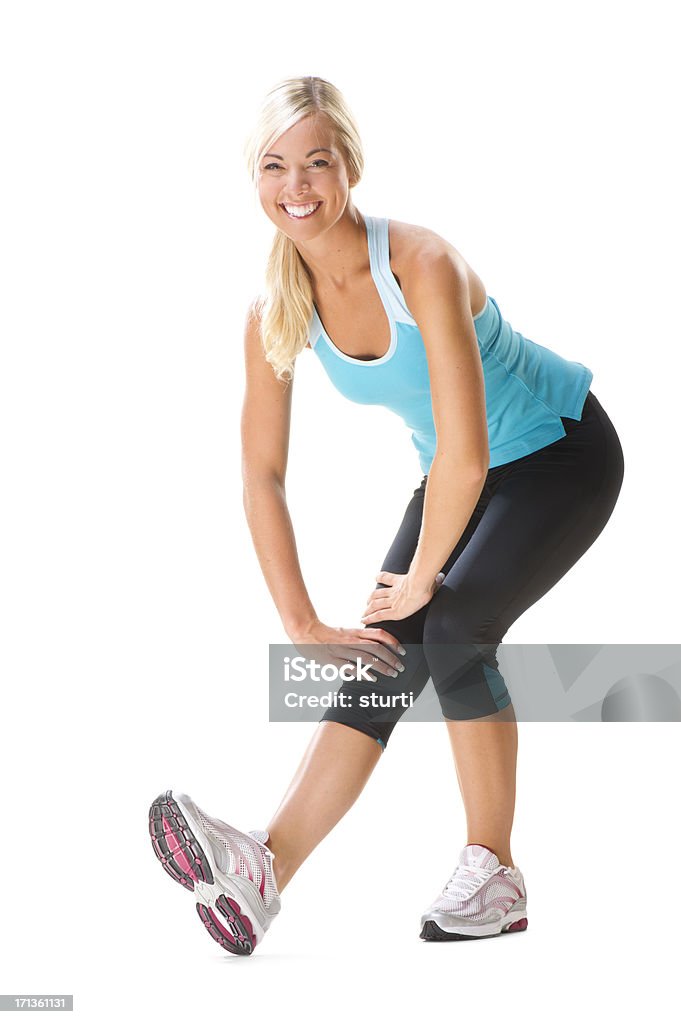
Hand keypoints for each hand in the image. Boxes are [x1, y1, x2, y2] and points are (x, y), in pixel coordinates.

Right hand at [288, 619, 405, 681]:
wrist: (305, 631)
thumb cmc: (325, 633)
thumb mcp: (344, 632)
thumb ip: (358, 637)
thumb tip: (374, 643)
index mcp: (354, 631)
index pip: (379, 634)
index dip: (393, 642)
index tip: (402, 651)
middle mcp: (351, 640)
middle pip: (376, 647)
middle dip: (391, 658)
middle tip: (401, 667)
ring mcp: (342, 650)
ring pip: (366, 658)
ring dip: (382, 666)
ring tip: (392, 673)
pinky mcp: (333, 660)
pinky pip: (351, 667)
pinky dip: (364, 673)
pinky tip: (372, 679)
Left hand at [360, 570, 445, 623]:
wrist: (421, 583)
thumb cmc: (427, 580)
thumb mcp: (428, 578)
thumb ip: (432, 579)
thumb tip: (440, 577)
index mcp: (401, 581)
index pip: (388, 578)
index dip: (381, 577)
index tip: (376, 577)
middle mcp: (394, 591)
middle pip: (378, 593)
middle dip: (372, 598)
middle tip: (367, 602)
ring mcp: (392, 601)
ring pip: (376, 604)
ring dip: (369, 608)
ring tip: (364, 612)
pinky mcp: (393, 611)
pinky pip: (379, 615)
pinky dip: (370, 618)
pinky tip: (365, 620)